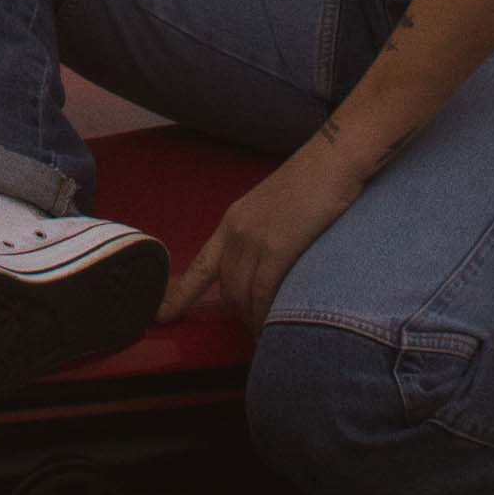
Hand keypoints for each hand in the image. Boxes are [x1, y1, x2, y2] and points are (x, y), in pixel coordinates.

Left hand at [158, 131, 370, 332]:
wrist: (332, 160)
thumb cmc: (311, 183)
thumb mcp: (272, 208)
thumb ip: (260, 235)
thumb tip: (261, 266)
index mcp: (232, 220)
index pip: (200, 265)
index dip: (179, 293)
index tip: (161, 315)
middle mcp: (237, 231)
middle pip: (225, 287)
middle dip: (237, 313)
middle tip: (254, 328)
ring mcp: (256, 238)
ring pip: (242, 294)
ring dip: (252, 319)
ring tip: (265, 334)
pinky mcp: (279, 246)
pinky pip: (263, 292)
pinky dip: (265, 314)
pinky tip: (273, 325)